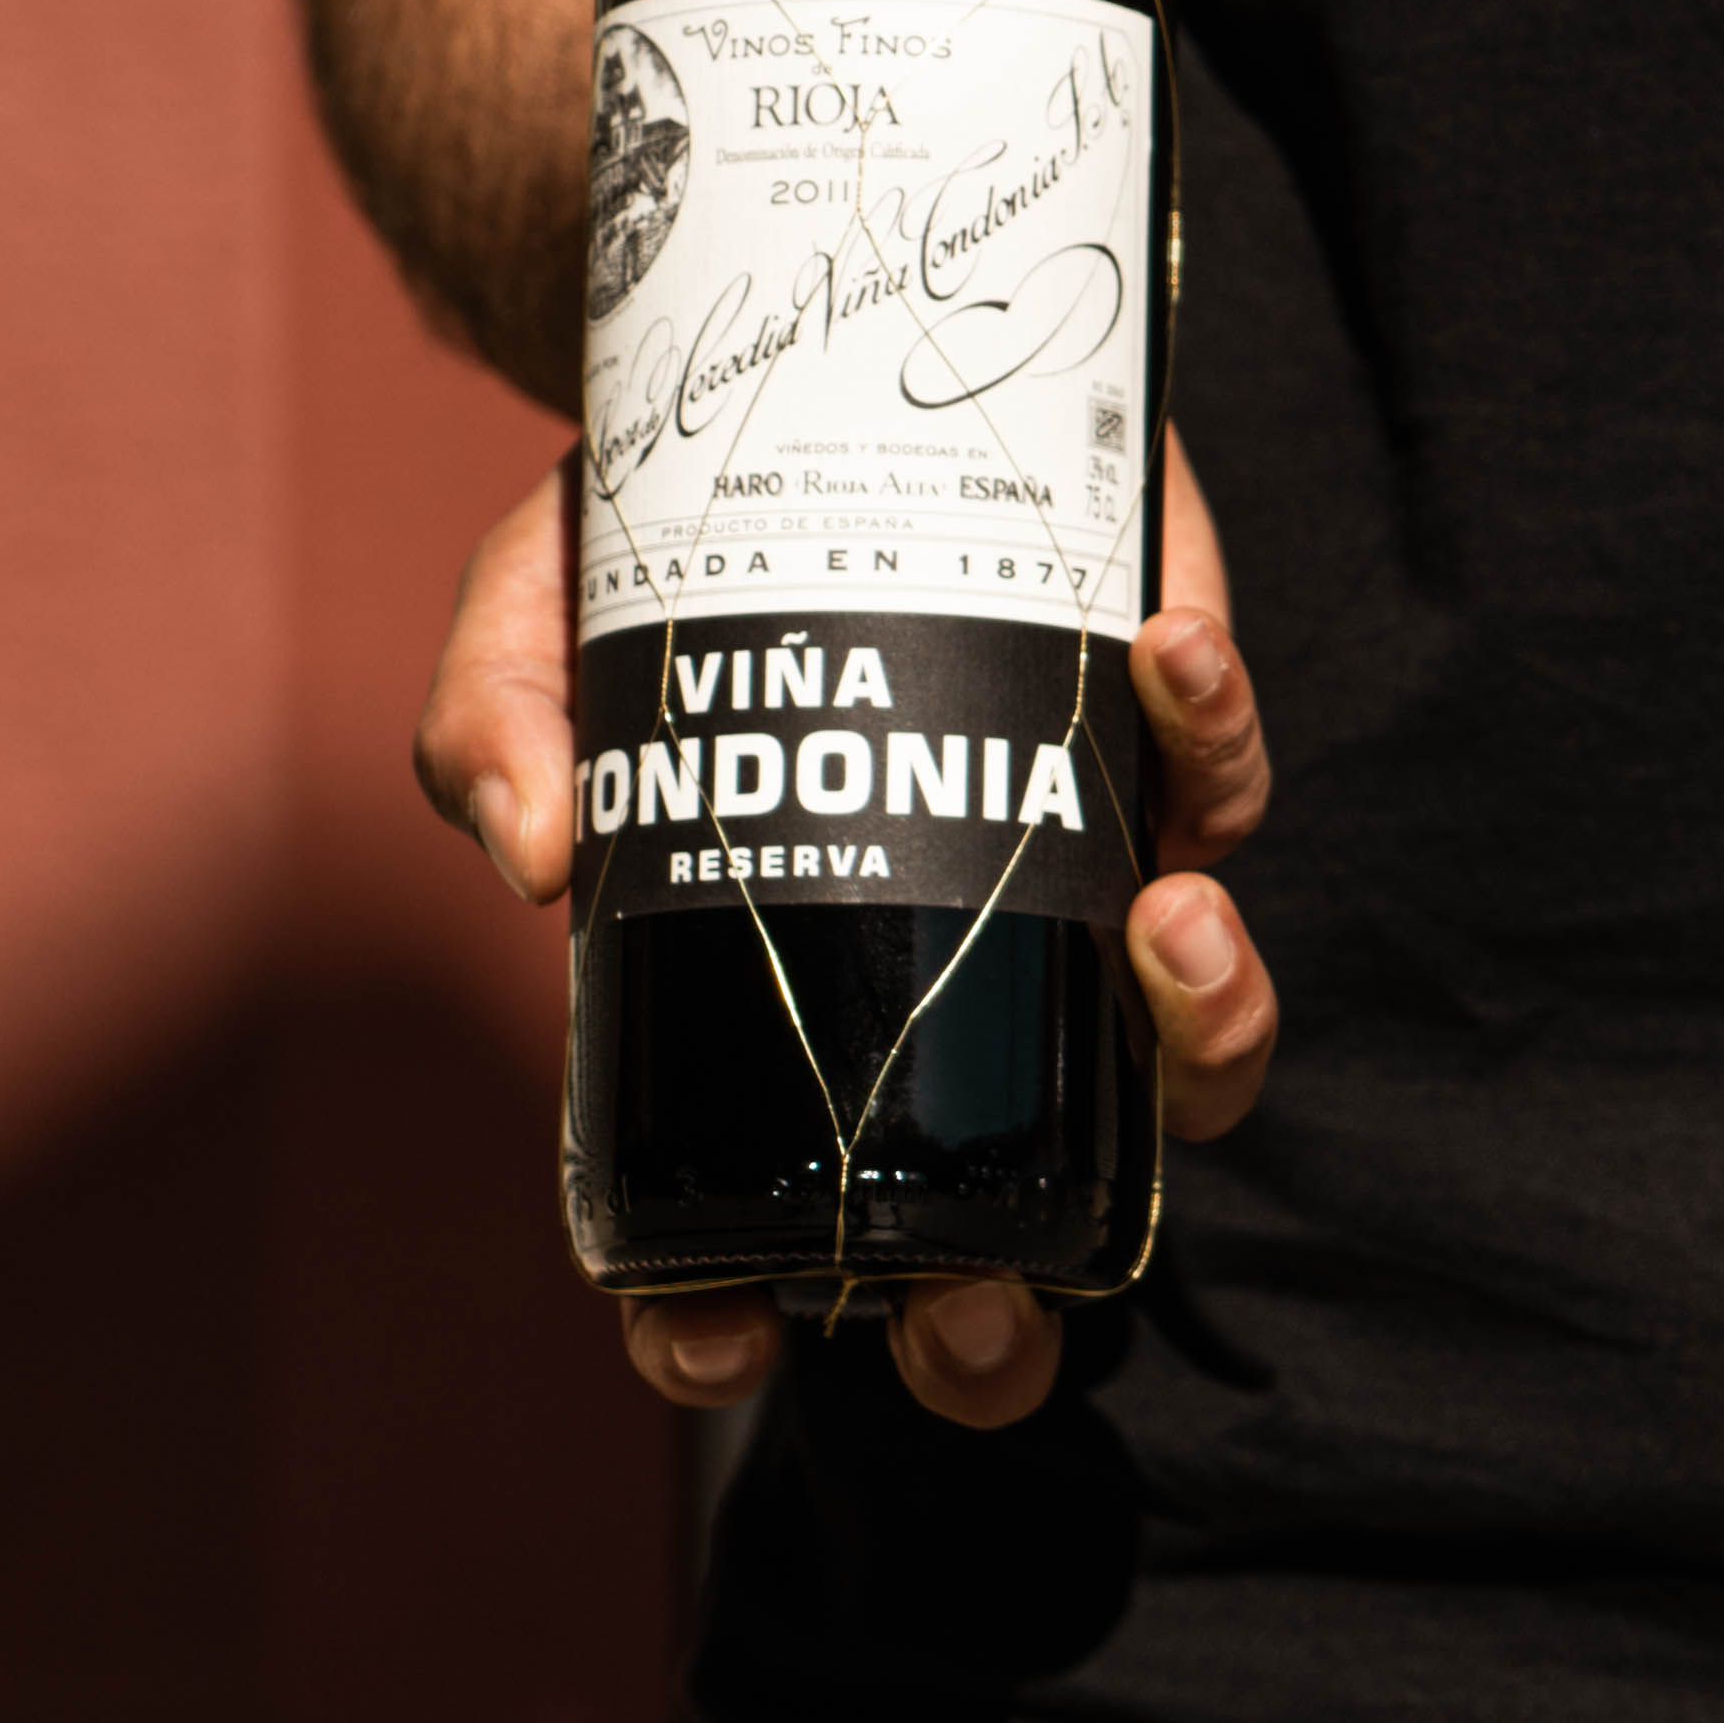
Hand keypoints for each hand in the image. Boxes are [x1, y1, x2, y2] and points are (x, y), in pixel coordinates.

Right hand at [412, 430, 1281, 1428]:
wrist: (779, 384)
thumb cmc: (640, 556)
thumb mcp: (533, 626)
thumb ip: (495, 731)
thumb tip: (536, 854)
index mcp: (790, 1014)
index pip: (765, 1231)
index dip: (730, 1323)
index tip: (729, 1338)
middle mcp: (955, 990)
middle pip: (1016, 1233)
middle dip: (1007, 1312)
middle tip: (980, 1292)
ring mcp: (1076, 891)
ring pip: (1188, 1049)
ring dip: (1207, 1024)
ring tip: (1164, 924)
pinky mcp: (1172, 761)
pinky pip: (1228, 791)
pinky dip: (1216, 732)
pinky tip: (1165, 653)